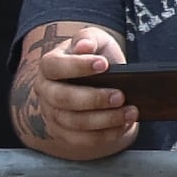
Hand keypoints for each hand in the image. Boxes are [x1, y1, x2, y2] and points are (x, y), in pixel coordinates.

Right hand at [23, 22, 143, 157]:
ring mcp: (53, 114)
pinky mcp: (65, 133)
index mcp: (49, 67)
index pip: (55, 66)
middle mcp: (46, 91)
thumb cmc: (94, 59)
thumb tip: (84, 46)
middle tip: (120, 96)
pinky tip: (124, 125)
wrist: (92, 83)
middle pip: (62, 99)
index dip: (77, 66)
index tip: (103, 65)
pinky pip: (83, 139)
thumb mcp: (94, 41)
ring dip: (105, 119)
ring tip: (131, 112)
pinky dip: (106, 135)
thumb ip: (88, 38)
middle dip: (93, 99)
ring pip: (75, 122)